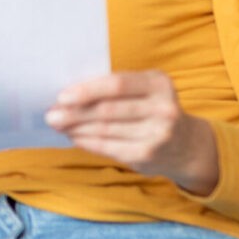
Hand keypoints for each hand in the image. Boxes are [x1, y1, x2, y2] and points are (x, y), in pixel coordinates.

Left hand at [44, 70, 219, 194]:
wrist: (187, 145)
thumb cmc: (153, 109)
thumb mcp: (145, 90)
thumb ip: (116, 88)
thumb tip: (69, 94)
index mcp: (159, 83)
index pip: (117, 85)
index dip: (88, 90)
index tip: (62, 96)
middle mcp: (162, 108)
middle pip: (108, 110)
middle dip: (75, 113)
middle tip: (51, 114)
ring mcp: (157, 134)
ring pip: (105, 130)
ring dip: (76, 128)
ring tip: (58, 125)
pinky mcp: (148, 155)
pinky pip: (109, 148)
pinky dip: (87, 142)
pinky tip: (74, 137)